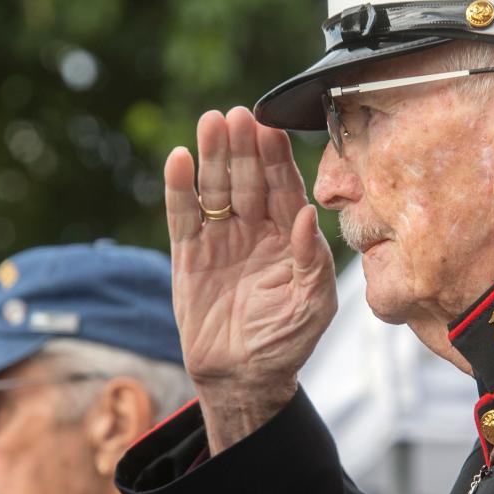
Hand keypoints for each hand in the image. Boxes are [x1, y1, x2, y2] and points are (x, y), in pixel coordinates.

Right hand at [164, 107, 336, 449]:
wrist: (242, 377)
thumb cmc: (286, 341)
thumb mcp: (313, 305)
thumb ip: (313, 261)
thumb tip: (310, 215)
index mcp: (290, 237)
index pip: (284, 189)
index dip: (277, 158)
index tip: (271, 128)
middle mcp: (256, 230)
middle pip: (248, 179)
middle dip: (244, 148)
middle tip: (238, 115)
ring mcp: (221, 239)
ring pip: (216, 189)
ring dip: (213, 156)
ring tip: (210, 123)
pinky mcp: (190, 254)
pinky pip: (184, 216)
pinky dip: (180, 189)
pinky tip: (180, 160)